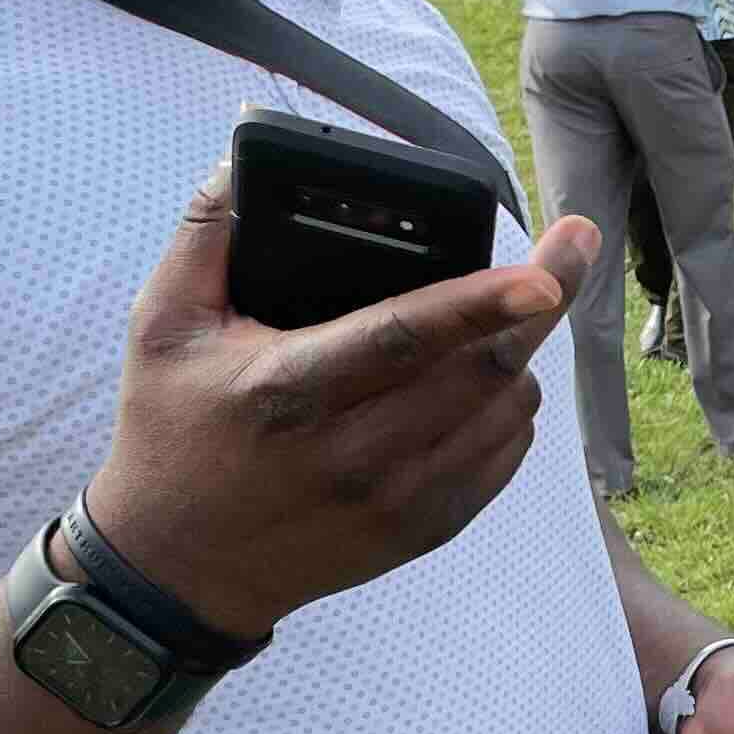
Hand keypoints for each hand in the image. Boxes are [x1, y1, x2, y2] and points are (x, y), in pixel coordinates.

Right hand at [87, 171, 593, 640]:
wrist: (178, 567)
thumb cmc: (171, 432)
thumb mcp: (159, 327)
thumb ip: (201, 237)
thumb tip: (239, 166)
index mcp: (291, 388)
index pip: (406, 337)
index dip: (482, 302)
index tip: (544, 273)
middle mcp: (351, 452)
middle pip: (480, 370)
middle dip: (540, 304)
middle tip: (574, 245)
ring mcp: (392, 500)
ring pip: (504, 412)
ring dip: (521, 356)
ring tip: (511, 317)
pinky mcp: (419, 531)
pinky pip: (502, 460)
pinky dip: (512, 412)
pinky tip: (491, 384)